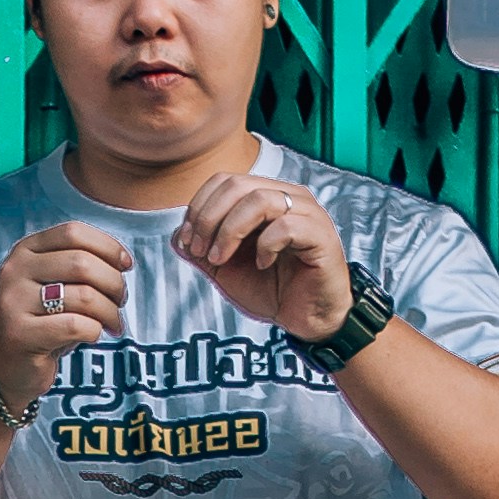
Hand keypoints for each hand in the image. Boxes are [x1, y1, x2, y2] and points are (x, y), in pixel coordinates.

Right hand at [0, 223, 133, 419]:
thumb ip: (82, 266)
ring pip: (84, 296)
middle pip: (82, 262)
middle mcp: (14, 271)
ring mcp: (13, 302)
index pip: (73, 232)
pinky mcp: (20, 334)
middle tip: (120, 302)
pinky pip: (75, 326)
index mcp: (25, 251)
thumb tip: (122, 263)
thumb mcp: (58, 285)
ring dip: (110, 312)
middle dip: (114, 283)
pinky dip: (95, 331)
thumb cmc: (44, 322)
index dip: (107, 246)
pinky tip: (93, 336)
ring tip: (113, 324)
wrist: (7, 365)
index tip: (125, 266)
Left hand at [174, 169, 355, 343]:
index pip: (224, 180)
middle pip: (237, 184)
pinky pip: (286, 225)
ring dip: (230, 231)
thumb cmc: (271, 289)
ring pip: (259, 199)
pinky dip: (265, 245)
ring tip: (222, 259)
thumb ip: (202, 251)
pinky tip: (263, 264)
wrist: (306, 318)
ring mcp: (307, 212)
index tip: (189, 242)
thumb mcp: (226, 271)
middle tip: (201, 251)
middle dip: (209, 218)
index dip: (199, 207)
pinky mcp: (320, 234)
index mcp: (265, 196)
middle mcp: (287, 196)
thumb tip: (177, 235)